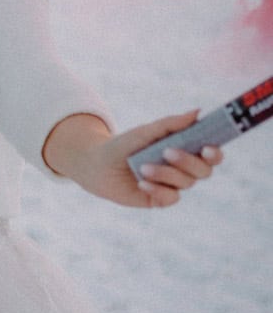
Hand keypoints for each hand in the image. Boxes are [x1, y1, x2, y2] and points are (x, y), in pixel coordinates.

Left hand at [44, 110, 222, 208]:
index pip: (211, 154)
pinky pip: (170, 198)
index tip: (208, 147)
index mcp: (186, 150)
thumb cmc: (125, 145)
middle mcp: (183, 169)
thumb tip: (198, 112)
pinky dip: (157, 190)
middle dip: (187, 161)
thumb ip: (171, 124)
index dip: (215, 153)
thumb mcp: (146, 132)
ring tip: (143, 167)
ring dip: (166, 174)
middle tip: (168, 152)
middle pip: (203, 170)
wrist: (98, 165)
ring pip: (186, 183)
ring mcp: (173, 185)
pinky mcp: (160, 200)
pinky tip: (142, 184)